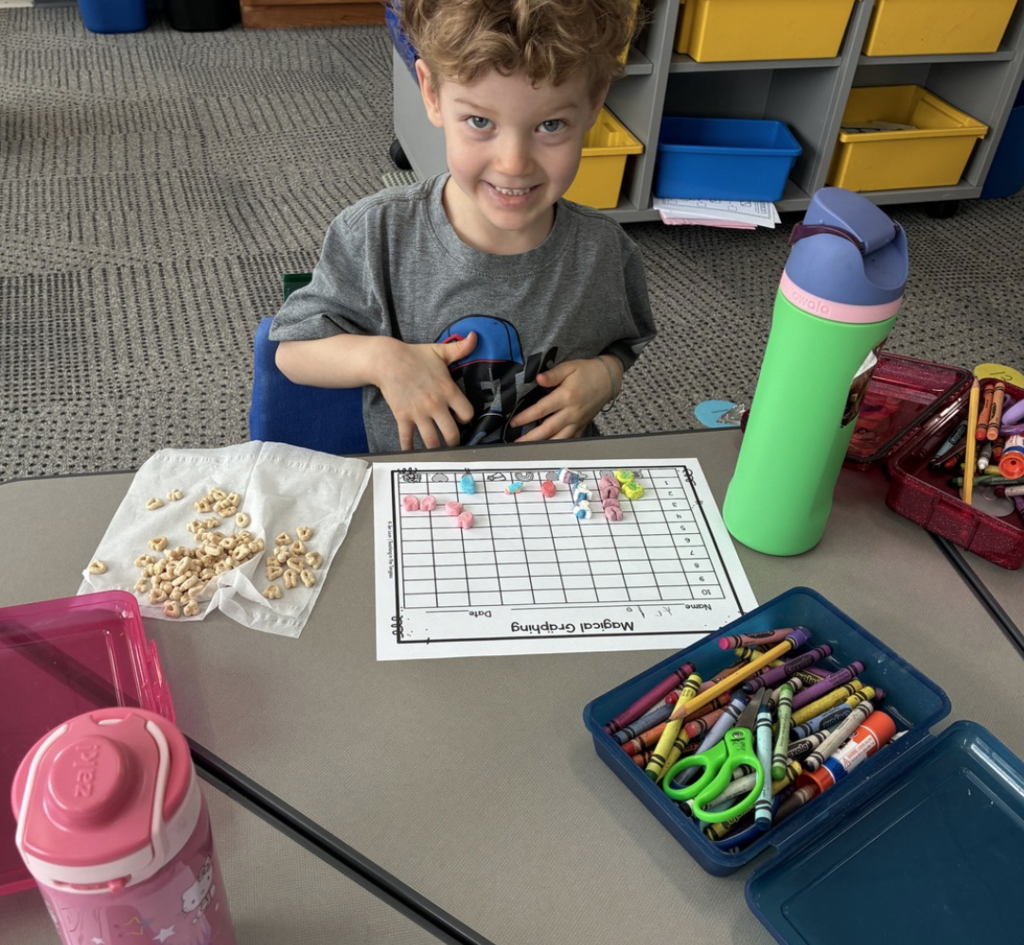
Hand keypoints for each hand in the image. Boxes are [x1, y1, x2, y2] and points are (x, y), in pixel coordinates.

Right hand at [378, 333, 476, 449]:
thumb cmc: (415, 355)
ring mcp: (419, 413)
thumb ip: (461, 348)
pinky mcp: (403, 417)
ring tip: (439, 452)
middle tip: (453, 443)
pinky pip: (407, 439)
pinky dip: (410, 449)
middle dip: (455, 442)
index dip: (467, 419)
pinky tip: (412, 453)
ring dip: (437, 450)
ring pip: (432, 442)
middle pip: (452, 435)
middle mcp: (436, 405)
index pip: (467, 414)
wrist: (387, 360)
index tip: (462, 419)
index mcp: (448, 391)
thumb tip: (475, 336)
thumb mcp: (440, 351)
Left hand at [510, 356, 620, 441]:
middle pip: (547, 429)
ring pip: (559, 438)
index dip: (526, 417)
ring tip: (530, 449)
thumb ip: (553, 374)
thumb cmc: (588, 371)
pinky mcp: (582, 425)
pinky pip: (570, 439)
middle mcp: (571, 412)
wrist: (609, 379)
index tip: (514, 422)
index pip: (541, 410)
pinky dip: (559, 446)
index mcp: (566, 396)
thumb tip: (537, 378)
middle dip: (530, 437)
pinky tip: (549, 450)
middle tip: (516, 443)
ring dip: (543, 445)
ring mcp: (577, 421)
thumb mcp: (570, 367)